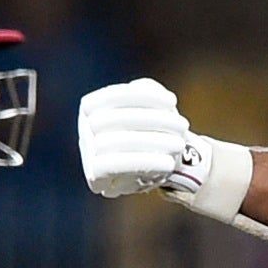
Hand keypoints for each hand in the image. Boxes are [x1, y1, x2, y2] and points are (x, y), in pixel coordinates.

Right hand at [78, 78, 188, 197]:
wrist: (151, 169)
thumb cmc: (152, 131)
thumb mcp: (150, 105)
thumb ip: (146, 90)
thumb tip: (142, 89)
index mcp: (90, 107)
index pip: (113, 97)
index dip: (143, 97)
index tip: (172, 101)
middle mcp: (84, 130)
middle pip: (115, 120)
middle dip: (153, 121)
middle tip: (183, 126)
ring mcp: (87, 155)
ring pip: (116, 143)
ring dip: (153, 142)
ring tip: (180, 143)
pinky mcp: (95, 178)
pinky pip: (115, 167)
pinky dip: (145, 163)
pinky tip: (168, 163)